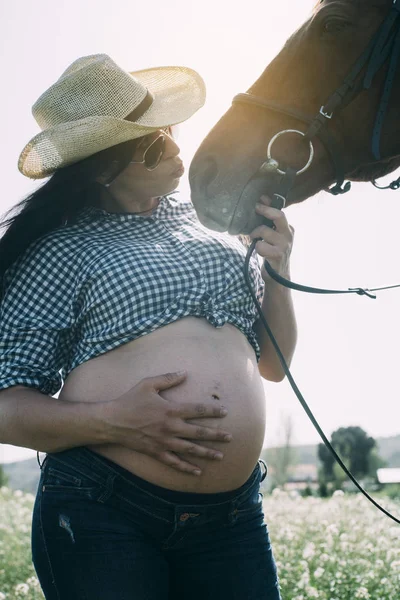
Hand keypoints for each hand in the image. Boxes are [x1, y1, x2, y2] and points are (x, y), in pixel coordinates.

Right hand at [99, 371, 231, 475]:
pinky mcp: (156, 452)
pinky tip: (198, 472)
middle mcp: (171, 427)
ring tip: (221, 456)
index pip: (197, 410)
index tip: (225, 411)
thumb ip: (168, 378)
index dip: (212, 410)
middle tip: (231, 437)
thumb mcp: (148, 384)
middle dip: (216, 435)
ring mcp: (164, 442)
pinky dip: (187, 468)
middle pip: (199, 432)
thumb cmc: (130, 400)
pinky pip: (174, 462)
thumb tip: (184, 372)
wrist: (112, 421)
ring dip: (207, 453)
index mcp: (171, 410)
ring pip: (190, 449)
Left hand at [250, 194, 293, 280]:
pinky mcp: (277, 255)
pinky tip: (260, 251)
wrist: (278, 277)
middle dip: (266, 210)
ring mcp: (284, 246)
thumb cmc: (273, 253)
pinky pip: (261, 246)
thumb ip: (270, 220)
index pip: (280, 212)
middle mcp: (288, 235)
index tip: (260, 199)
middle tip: (256, 208)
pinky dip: (257, 247)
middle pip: (279, 216)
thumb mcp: (274, 235)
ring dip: (255, 234)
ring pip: (264, 231)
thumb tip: (263, 199)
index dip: (269, 205)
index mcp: (288, 229)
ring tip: (255, 239)